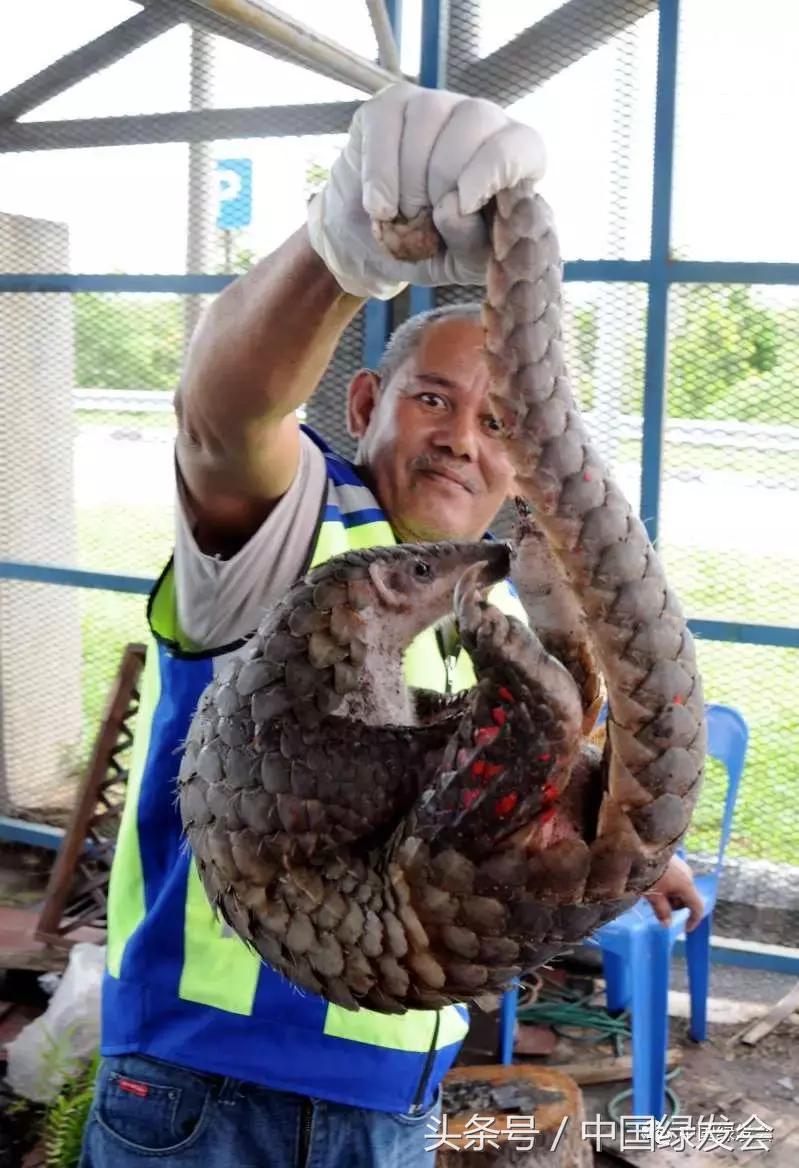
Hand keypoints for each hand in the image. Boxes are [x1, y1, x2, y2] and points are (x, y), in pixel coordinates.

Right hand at [307, 82, 545, 298]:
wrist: (372, 246)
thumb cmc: (430, 251)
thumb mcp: (459, 264)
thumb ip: (473, 244)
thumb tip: (456, 209)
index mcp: (513, 163)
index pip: (524, 144)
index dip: (495, 168)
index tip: (464, 204)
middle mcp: (482, 123)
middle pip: (475, 123)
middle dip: (442, 181)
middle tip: (425, 220)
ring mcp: (436, 106)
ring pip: (428, 118)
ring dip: (409, 181)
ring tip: (404, 214)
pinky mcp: (389, 105)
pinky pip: (386, 125)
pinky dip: (379, 174)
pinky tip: (380, 206)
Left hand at [644, 855, 703, 931]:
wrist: (639, 847)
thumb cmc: (647, 873)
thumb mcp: (653, 895)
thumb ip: (661, 911)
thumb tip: (667, 925)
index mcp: (686, 885)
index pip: (697, 907)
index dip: (693, 920)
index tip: (685, 929)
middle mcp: (688, 875)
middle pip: (686, 898)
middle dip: (674, 905)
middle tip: (656, 903)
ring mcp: (682, 866)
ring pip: (679, 889)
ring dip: (669, 895)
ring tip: (651, 891)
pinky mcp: (674, 860)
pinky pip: (675, 879)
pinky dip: (667, 885)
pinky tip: (653, 883)